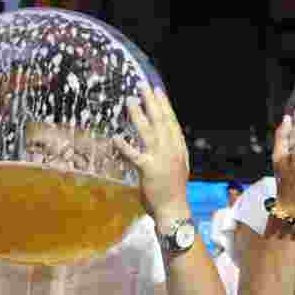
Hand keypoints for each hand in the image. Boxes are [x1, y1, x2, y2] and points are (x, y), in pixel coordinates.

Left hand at [113, 83, 189, 218]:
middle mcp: (170, 149)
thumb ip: (172, 149)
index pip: (171, 121)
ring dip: (138, 115)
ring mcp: (160, 158)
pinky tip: (116, 137)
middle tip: (143, 86)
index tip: (157, 90)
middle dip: (152, 102)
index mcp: (178, 147)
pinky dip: (124, 146)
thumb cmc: (173, 189)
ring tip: (130, 100)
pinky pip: (134, 155)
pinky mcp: (148, 170)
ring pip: (148, 131)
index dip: (164, 104)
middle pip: (160, 120)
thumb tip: (166, 136)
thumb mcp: (178, 164)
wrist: (173, 208)